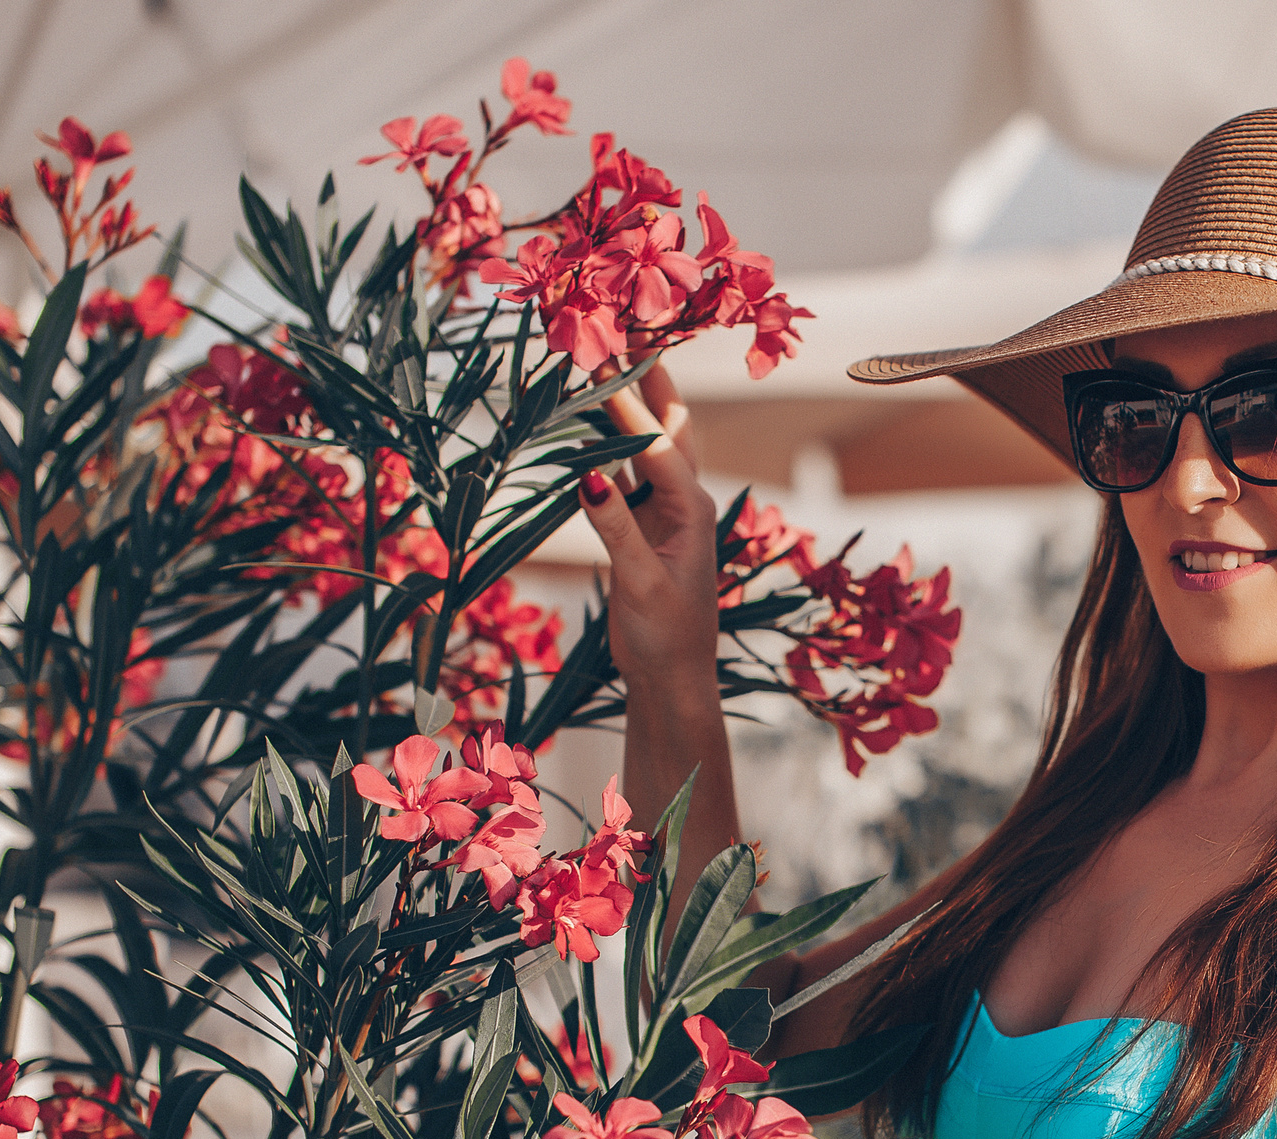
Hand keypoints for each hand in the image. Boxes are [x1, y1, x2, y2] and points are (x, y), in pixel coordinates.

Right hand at [583, 361, 720, 693]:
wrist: (672, 679)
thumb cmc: (666, 638)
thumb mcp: (642, 585)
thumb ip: (617, 531)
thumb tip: (590, 476)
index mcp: (691, 510)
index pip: (654, 443)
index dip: (626, 401)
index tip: (601, 356)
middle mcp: (683, 500)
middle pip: (665, 423)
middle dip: (646, 374)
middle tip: (624, 322)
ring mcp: (663, 510)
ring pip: (644, 440)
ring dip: (625, 400)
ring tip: (603, 353)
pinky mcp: (642, 525)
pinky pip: (623, 469)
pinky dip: (604, 439)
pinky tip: (584, 416)